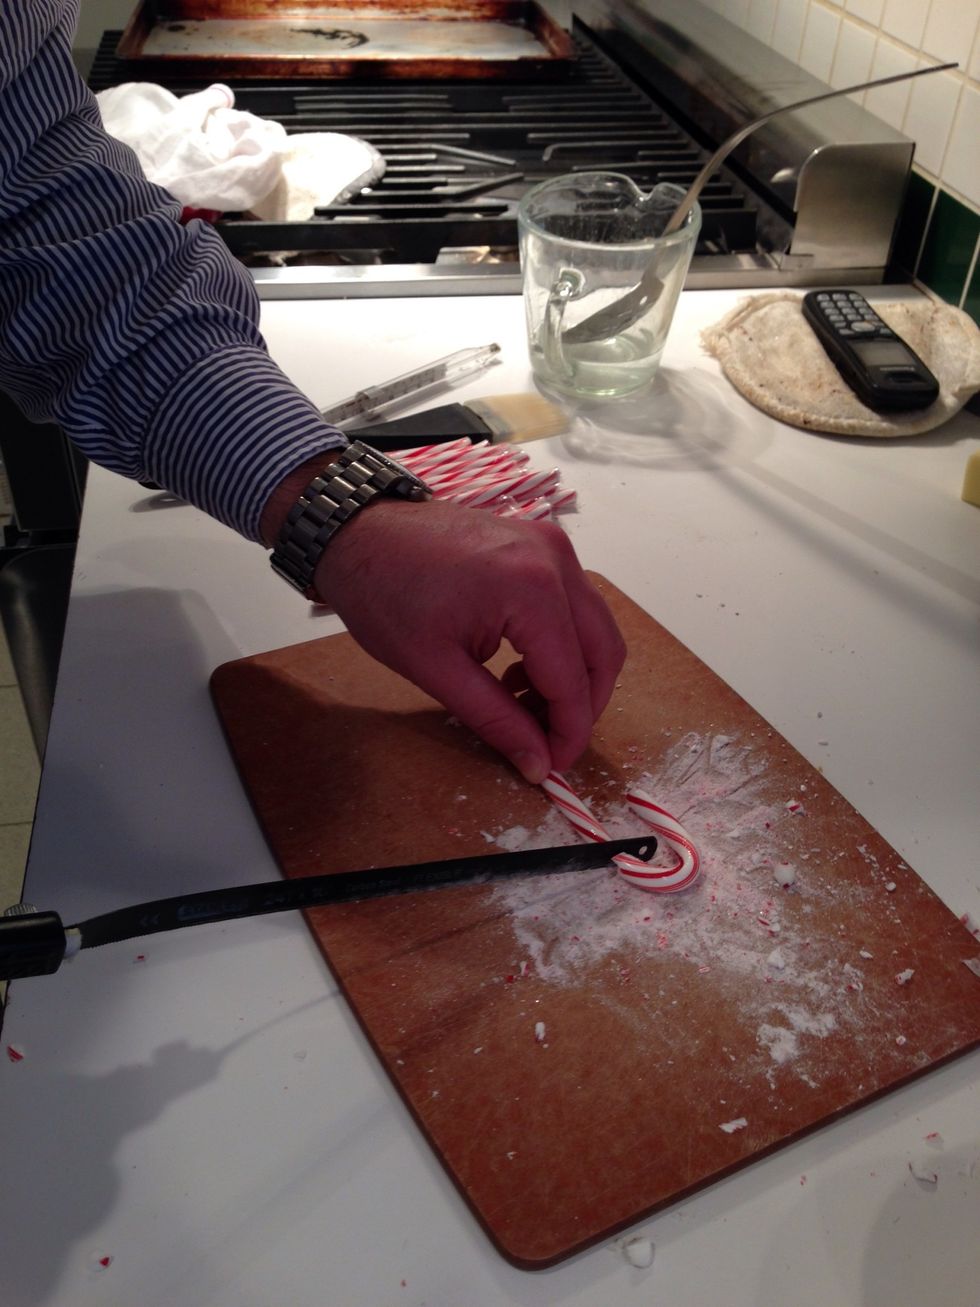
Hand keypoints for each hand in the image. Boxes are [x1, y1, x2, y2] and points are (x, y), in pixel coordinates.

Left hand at [311, 497, 625, 783]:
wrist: (358, 532)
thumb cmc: (383, 593)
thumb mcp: (436, 668)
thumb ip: (496, 719)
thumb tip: (538, 763)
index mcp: (532, 590)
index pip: (572, 680)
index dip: (568, 733)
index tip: (552, 767)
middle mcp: (556, 561)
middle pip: (603, 651)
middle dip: (582, 707)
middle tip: (547, 742)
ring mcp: (553, 546)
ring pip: (595, 628)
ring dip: (572, 676)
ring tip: (522, 704)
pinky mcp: (542, 543)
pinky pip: (574, 604)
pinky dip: (560, 644)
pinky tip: (518, 668)